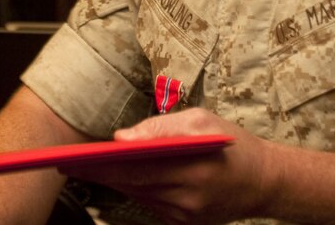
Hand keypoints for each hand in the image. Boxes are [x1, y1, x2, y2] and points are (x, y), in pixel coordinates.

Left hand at [60, 109, 274, 223]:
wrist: (265, 181)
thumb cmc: (232, 145)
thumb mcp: (201, 121)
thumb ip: (160, 127)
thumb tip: (122, 137)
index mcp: (191, 168)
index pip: (135, 168)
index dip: (102, 165)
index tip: (77, 158)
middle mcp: (187, 197)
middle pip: (131, 185)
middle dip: (99, 174)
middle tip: (68, 164)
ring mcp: (186, 215)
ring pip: (138, 196)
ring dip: (113, 182)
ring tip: (85, 168)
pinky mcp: (186, 223)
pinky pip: (151, 205)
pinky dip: (135, 190)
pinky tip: (118, 178)